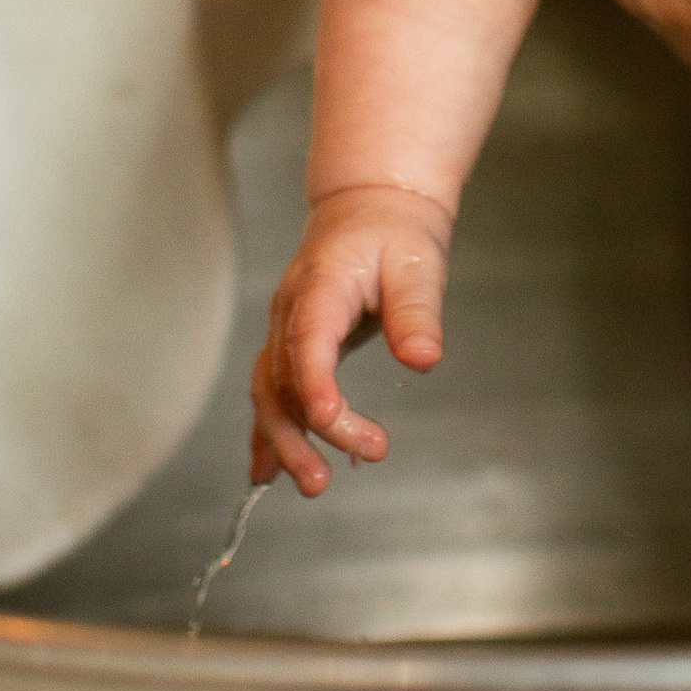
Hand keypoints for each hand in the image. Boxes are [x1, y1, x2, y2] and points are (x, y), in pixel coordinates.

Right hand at [250, 181, 451, 495]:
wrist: (371, 206)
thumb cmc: (396, 233)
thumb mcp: (418, 264)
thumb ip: (417, 313)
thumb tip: (424, 360)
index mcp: (322, 283)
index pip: (308, 339)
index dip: (314, 383)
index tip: (330, 420)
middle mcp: (291, 309)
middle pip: (283, 378)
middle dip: (303, 432)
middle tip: (329, 475)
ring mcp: (284, 327)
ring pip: (270, 391)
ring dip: (284, 440)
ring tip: (312, 483)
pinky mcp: (290, 343)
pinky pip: (270, 391)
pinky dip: (269, 431)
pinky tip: (266, 472)